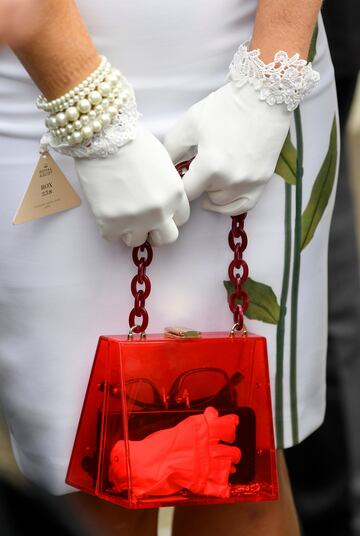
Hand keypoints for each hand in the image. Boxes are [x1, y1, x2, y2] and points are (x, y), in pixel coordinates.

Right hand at [75, 125, 189, 245]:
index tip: (157, 209)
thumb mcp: (164, 163)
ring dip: (130, 230)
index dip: (168, 214)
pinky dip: (108, 226)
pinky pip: (111, 236)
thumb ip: (167, 187)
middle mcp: (160, 211)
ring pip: (137, 241)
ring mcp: (136, 220)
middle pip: (167, 238)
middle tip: (143, 221)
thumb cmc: (134, 142)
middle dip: (156, 231)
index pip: (181, 219)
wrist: (104, 136)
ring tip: (121, 213)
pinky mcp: (111, 222)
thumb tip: (161, 200)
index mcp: (176, 195)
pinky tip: (105, 209)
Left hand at [163, 82, 290, 214]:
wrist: (264, 96)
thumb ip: (171, 149)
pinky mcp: (262, 181)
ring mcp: (249, 183)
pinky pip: (243, 205)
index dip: (180, 184)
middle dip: (198, 184)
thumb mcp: (189, 123)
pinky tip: (223, 192)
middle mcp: (230, 180)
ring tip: (211, 175)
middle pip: (204, 197)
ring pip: (222, 203)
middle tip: (198, 167)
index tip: (180, 175)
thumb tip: (164, 169)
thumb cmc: (225, 107)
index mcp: (210, 167)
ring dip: (213, 192)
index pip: (186, 192)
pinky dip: (231, 203)